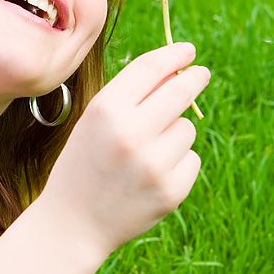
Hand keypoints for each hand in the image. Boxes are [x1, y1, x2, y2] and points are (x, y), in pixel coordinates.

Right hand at [40, 42, 210, 256]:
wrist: (73, 223)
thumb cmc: (84, 163)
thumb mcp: (94, 121)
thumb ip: (130, 94)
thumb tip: (176, 68)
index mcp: (106, 110)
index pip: (151, 67)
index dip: (175, 53)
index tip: (188, 51)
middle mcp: (131, 133)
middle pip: (180, 90)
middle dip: (195, 78)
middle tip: (200, 74)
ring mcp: (153, 165)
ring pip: (187, 128)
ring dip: (175, 133)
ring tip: (145, 154)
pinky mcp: (171, 191)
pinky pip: (191, 158)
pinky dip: (178, 162)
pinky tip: (152, 176)